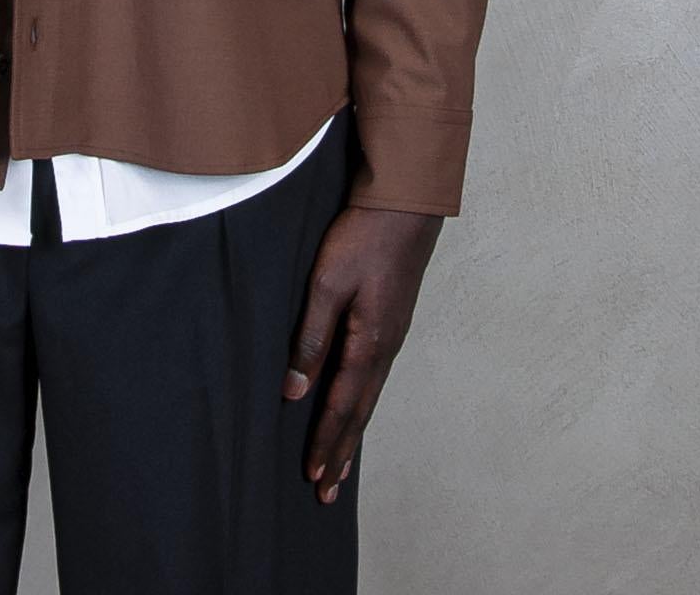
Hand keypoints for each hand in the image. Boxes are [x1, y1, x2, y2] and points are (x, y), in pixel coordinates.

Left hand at [281, 203, 444, 502]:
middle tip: (327, 493)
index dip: (326, 441)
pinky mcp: (391, 323)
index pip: (342, 405)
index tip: (312, 476)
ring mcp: (392, 336)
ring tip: (340, 465)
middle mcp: (385, 348)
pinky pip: (374, 377)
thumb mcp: (327, 283)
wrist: (405, 206)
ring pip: (369, 396)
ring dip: (352, 433)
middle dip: (341, 453)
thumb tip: (293, 389)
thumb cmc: (363, 239)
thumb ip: (311, 336)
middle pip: (360, 412)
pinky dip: (361, 403)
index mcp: (369, 343)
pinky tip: (355, 406)